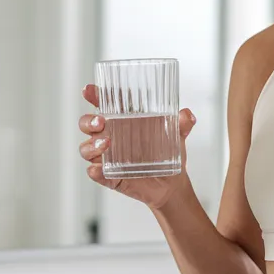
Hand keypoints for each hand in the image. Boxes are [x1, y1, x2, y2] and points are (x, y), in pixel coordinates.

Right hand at [77, 84, 196, 210]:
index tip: (89, 90)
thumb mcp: (178, 135)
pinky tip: (98, 169)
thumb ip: (183, 123)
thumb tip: (187, 115)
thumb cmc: (169, 153)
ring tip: (106, 143)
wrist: (172, 183)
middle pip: (87, 124)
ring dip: (91, 145)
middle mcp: (109, 136)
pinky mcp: (109, 176)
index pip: (103, 103)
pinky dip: (95, 172)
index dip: (94, 95)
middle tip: (101, 121)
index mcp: (122, 121)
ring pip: (86, 148)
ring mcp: (107, 157)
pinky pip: (96, 173)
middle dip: (89, 121)